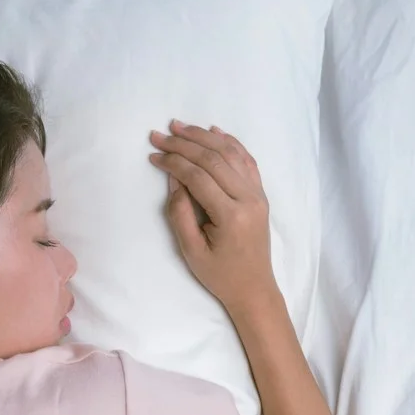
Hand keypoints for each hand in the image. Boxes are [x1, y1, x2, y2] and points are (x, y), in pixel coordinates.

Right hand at [148, 120, 277, 313]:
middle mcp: (249, 198)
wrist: (254, 288)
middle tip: (159, 134)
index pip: (198, 177)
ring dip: (204, 136)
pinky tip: (213, 130)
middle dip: (184, 144)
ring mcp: (258, 194)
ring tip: (180, 127)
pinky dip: (230, 142)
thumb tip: (174, 177)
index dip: (174, 162)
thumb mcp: (191, 250)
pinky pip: (246, 160)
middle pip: (214, 159)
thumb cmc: (220, 275)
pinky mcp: (260, 193)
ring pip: (231, 153)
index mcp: (231, 215)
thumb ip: (179, 213)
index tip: (154, 155)